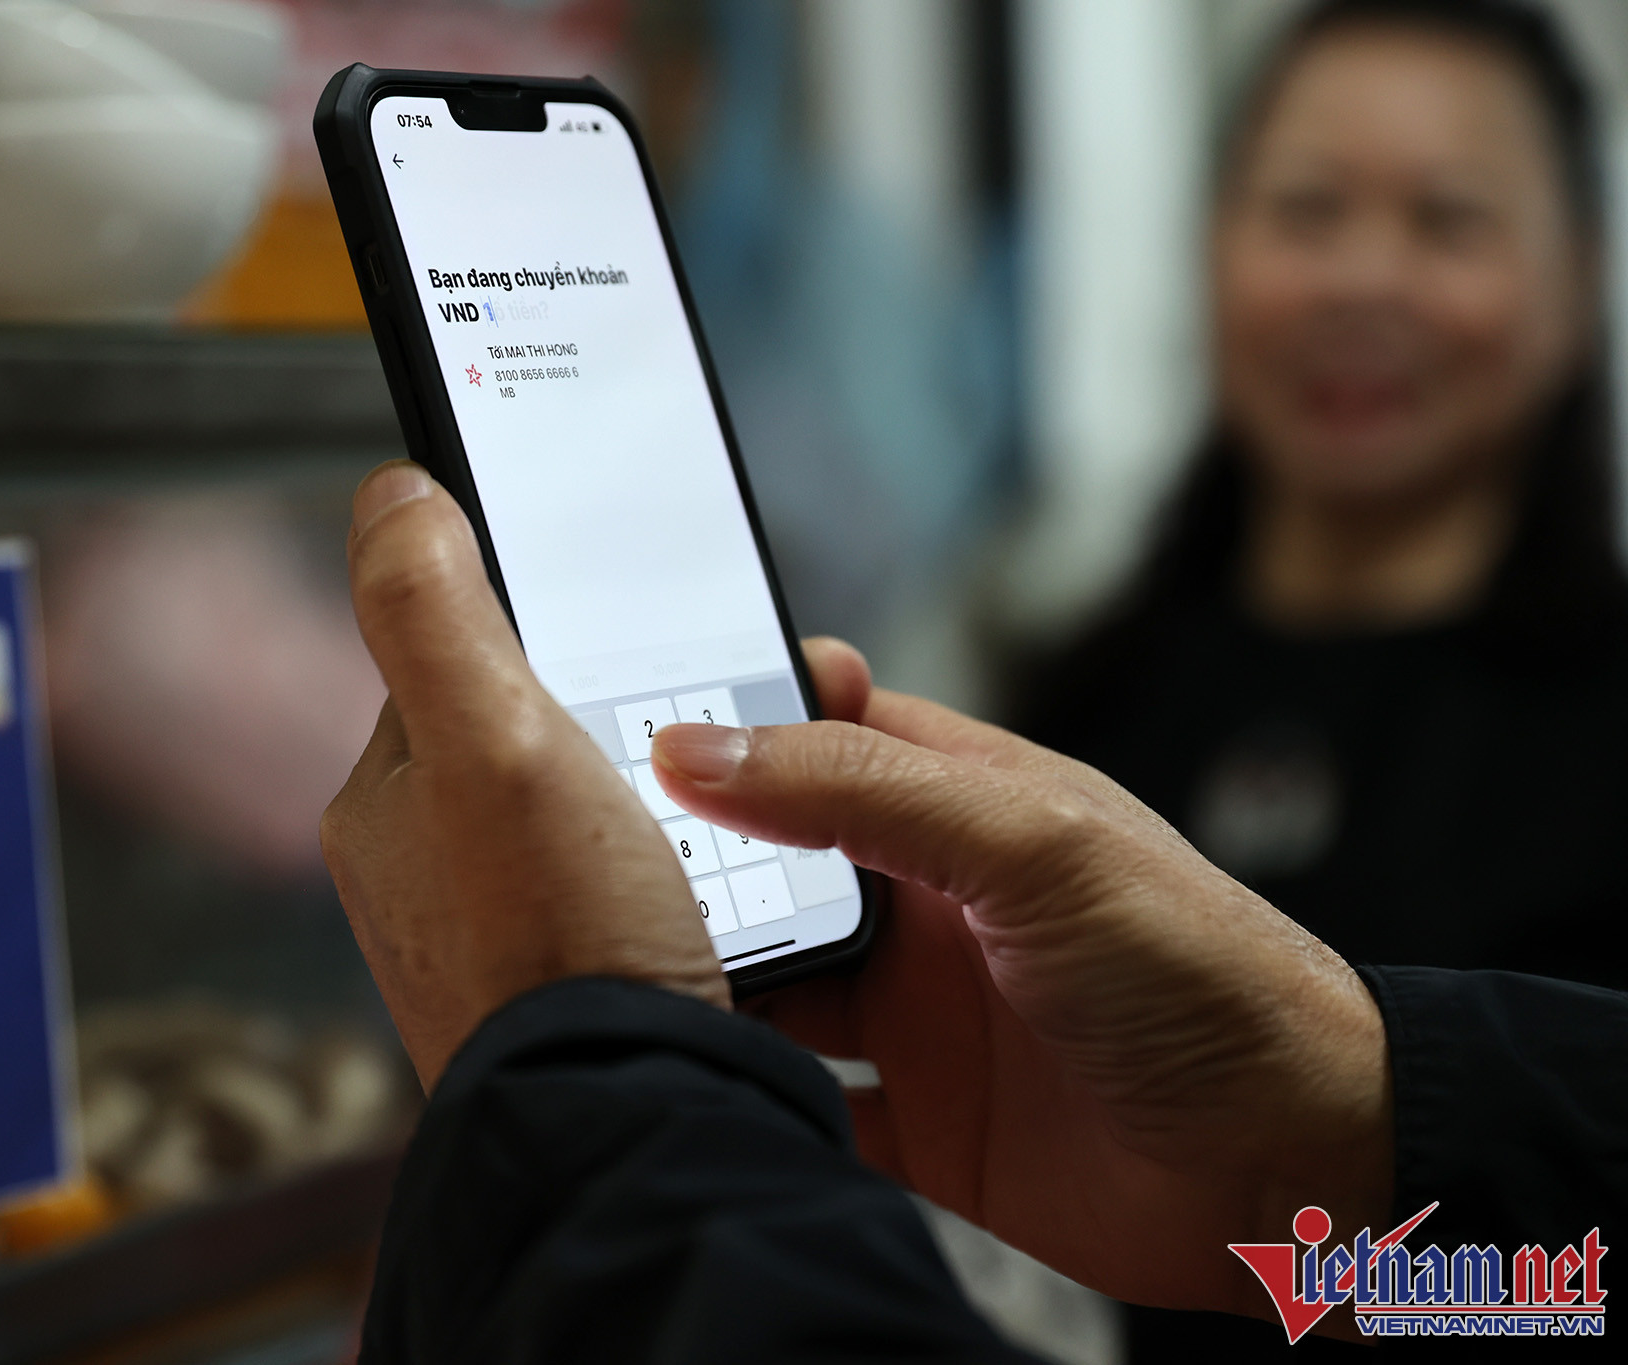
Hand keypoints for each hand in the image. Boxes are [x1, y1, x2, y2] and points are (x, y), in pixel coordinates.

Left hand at [321, 462, 727, 1088]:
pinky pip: (613, 897)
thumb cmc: (559, 939)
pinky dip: (659, 880)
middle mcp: (419, 878)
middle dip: (604, 726)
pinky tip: (698, 895)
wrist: (627, 1119)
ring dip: (643, 805)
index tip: (614, 632)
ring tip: (702, 824)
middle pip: (527, 742)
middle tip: (682, 742)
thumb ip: (432, 606)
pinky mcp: (558, 995)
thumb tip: (390, 494)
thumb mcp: (492, 735)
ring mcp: (487, 943)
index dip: (541, 635)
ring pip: (578, 820)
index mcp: (383, 805)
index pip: (457, 665)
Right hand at [650, 642, 1392, 1319]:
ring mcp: (919, 1012)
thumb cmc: (1204, 974)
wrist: (1294, 1168)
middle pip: (772, 859)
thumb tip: (699, 747)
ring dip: (704, 976)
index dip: (732, 718)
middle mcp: (927, 900)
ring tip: (613, 967)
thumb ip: (863, 788)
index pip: (820, 728)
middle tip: (592, 864)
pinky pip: (801, 1099)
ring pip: (769, 979)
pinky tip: (686, 1077)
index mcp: (959, 800)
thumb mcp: (1031, 845)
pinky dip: (746, 1093)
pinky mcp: (919, 1120)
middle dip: (691, 858)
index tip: (627, 718)